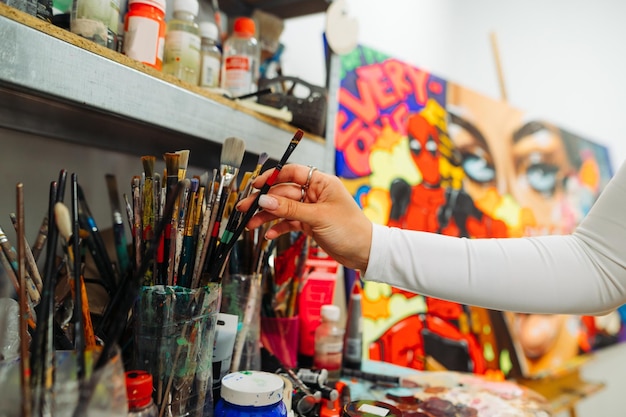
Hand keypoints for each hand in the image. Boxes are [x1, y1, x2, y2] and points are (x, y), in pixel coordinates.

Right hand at [236, 164, 371, 270]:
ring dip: (267, 216)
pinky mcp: (310, 224)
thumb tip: (265, 200)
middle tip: (245, 208)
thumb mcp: (318, 217)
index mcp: (321, 183)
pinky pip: (289, 222)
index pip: (293, 172)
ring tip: (250, 224)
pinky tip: (268, 234)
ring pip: (283, 208)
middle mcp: (315, 193)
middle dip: (264, 201)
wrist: (363, 253)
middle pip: (283, 192)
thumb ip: (290, 208)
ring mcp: (311, 209)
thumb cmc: (350, 230)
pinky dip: (278, 227)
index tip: (256, 185)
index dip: (272, 177)